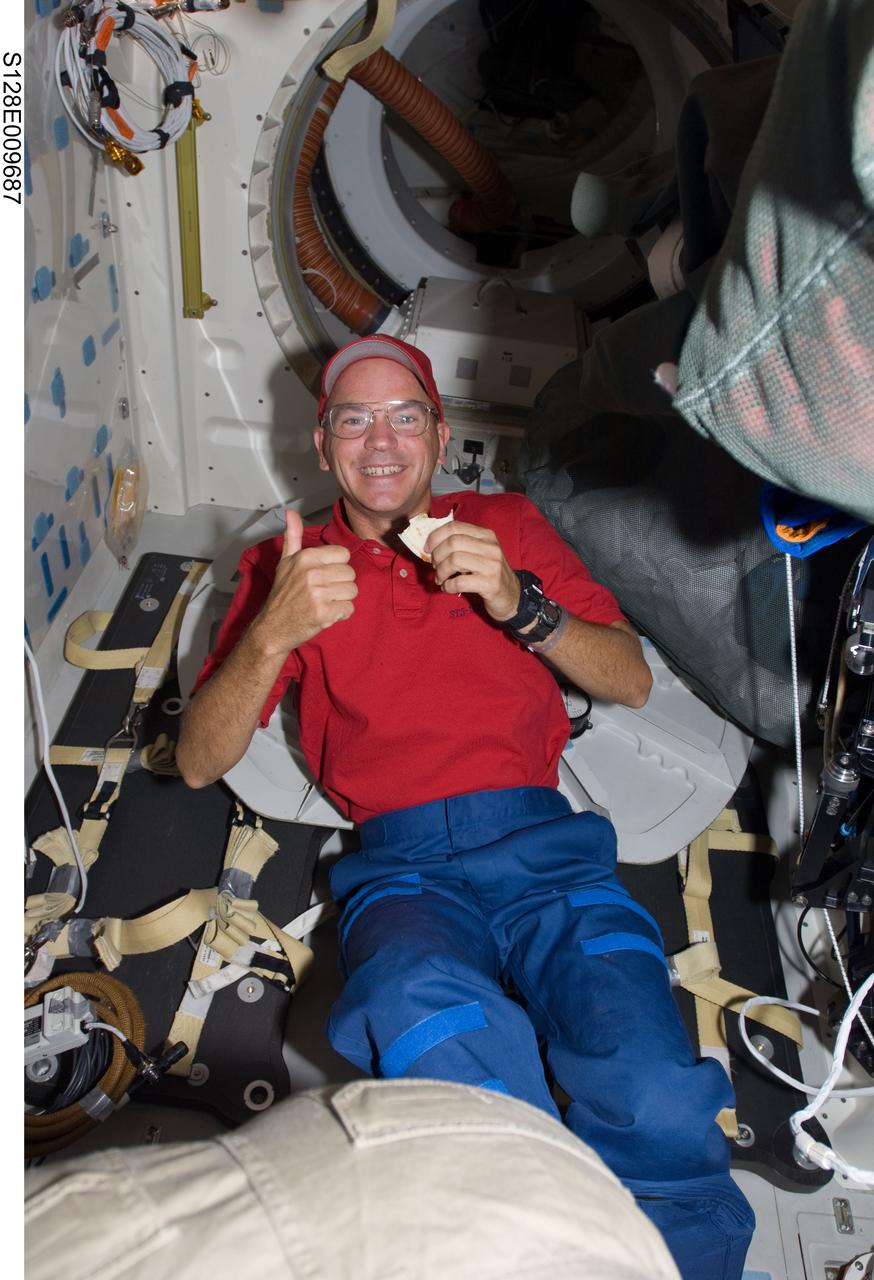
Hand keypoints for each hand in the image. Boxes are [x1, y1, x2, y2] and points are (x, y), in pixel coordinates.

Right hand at [251, 509, 357, 654]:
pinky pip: (349, 608)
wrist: (272, 627)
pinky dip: (341, 614)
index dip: (337, 566)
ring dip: (342, 600)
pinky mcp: (323, 613)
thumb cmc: (282, 595)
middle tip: (323, 592)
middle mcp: (311, 573)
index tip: (324, 575)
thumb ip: (292, 536)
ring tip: (325, 602)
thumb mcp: (284, 561)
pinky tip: (327, 614)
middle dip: (340, 585)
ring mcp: (317, 593)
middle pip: (350, 573)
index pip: (344, 554)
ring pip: (352, 591)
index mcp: (305, 557)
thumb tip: (290, 512)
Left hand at [426, 520, 520, 621]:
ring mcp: (492, 565)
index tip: (427, 548)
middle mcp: (491, 547)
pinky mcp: (491, 584)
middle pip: (453, 542)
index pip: (454, 526)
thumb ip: (461, 545)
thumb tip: (431, 544)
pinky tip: (448, 588)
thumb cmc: (489, 574)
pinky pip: (459, 582)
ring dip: (441, 572)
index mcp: (486, 535)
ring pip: (454, 560)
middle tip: (435, 566)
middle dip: (437, 555)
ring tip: (440, 579)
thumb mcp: (479, 553)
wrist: (512, 596)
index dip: (435, 536)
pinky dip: (448, 586)